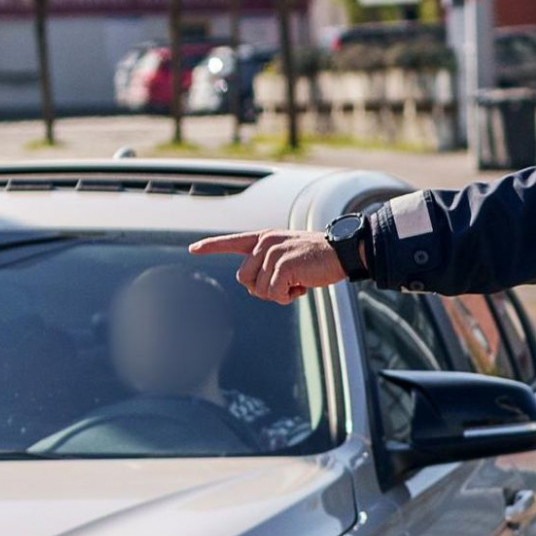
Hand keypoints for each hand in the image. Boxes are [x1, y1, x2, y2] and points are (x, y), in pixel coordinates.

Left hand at [188, 230, 341, 302]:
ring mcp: (273, 253)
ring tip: (297, 283)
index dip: (211, 246)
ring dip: (278, 295)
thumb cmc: (318, 259)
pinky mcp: (283, 265)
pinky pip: (274, 294)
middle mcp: (265, 243)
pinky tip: (302, 286)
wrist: (342, 252)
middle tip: (286, 285)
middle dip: (263, 289)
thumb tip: (255, 289)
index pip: (232, 242)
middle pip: (244, 279)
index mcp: (264, 238)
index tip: (193, 249)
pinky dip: (288, 297)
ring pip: (259, 290)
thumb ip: (269, 267)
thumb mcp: (289, 257)